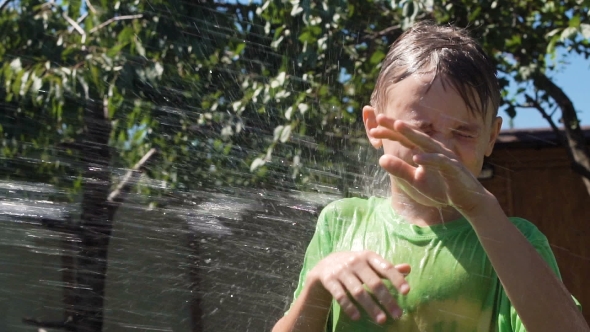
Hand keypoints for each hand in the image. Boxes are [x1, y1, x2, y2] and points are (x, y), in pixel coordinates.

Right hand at [306, 250, 410, 323]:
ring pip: (358, 292)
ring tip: (382, 320)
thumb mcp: (370, 263)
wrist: (325, 264)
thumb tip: (408, 269)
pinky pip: (340, 296)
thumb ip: (387, 268)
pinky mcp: (329, 280)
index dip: (396, 279)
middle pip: (374, 282)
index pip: (385, 267)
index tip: (406, 292)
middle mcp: (355, 262)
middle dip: (387, 299)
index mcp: (368, 256)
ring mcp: (341, 271)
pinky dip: (349, 307)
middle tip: (398, 314)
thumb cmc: (355, 265)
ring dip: (371, 307)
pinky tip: (357, 317)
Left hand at [369, 114, 488, 212]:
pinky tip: (416, 157)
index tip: (372, 131)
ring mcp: (445, 157)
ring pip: (426, 142)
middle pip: (412, 135)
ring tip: (397, 126)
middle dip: (396, 125)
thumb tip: (380, 159)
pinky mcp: (454, 168)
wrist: (468, 200)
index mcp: (424, 151)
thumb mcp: (416, 180)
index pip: (404, 139)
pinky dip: (429, 159)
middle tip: (379, 117)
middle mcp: (434, 150)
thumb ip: (400, 169)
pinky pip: (440, 162)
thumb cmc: (442, 187)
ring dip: (412, 134)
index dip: (388, 133)